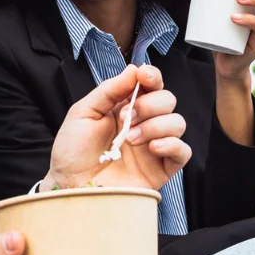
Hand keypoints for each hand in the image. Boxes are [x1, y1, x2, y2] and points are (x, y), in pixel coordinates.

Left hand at [43, 64, 189, 191]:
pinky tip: (152, 148)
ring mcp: (154, 146)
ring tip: (131, 139)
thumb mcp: (83, 112)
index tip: (143, 77)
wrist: (70, 185)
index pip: (151, 85)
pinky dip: (173, 145)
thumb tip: (134, 69)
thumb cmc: (73, 151)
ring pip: (178, 123)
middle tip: (126, 118)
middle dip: (150, 105)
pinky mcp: (161, 169)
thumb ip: (109, 90)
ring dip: (156, 125)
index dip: (152, 76)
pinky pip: (183, 151)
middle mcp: (144, 124)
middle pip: (168, 100)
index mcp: (126, 107)